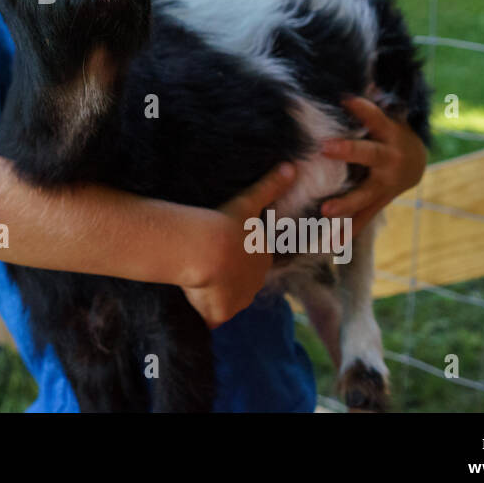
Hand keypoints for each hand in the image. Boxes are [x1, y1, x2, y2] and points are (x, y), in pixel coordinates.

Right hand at [180, 162, 296, 328]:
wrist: (208, 250)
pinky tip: (191, 301)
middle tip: (205, 263)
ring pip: (225, 299)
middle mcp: (254, 283)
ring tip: (194, 280)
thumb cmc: (227, 223)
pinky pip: (211, 316)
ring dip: (213, 295)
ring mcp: (238, 300)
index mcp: (262, 258)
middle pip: (239, 282)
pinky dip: (202, 312)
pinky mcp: (221, 314)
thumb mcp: (250, 201)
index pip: (250, 261)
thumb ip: (271, 186)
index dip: (233, 256)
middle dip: (225, 277)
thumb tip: (292, 166)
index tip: (218, 248)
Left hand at [319, 96, 427, 230]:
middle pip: (369, 154)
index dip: (362, 108)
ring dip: (345, 202)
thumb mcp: (384, 116)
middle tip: (325, 147)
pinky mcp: (380, 201)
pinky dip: (349, 231)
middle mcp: (388, 158)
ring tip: (325, 210)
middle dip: (348, 151)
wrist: (416, 162)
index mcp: (389, 133)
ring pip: (365, 193)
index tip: (345, 98)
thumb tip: (347, 79)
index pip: (375, 116)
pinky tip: (332, 243)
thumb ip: (366, 107)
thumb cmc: (388, 132)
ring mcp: (386, 184)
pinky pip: (364, 217)